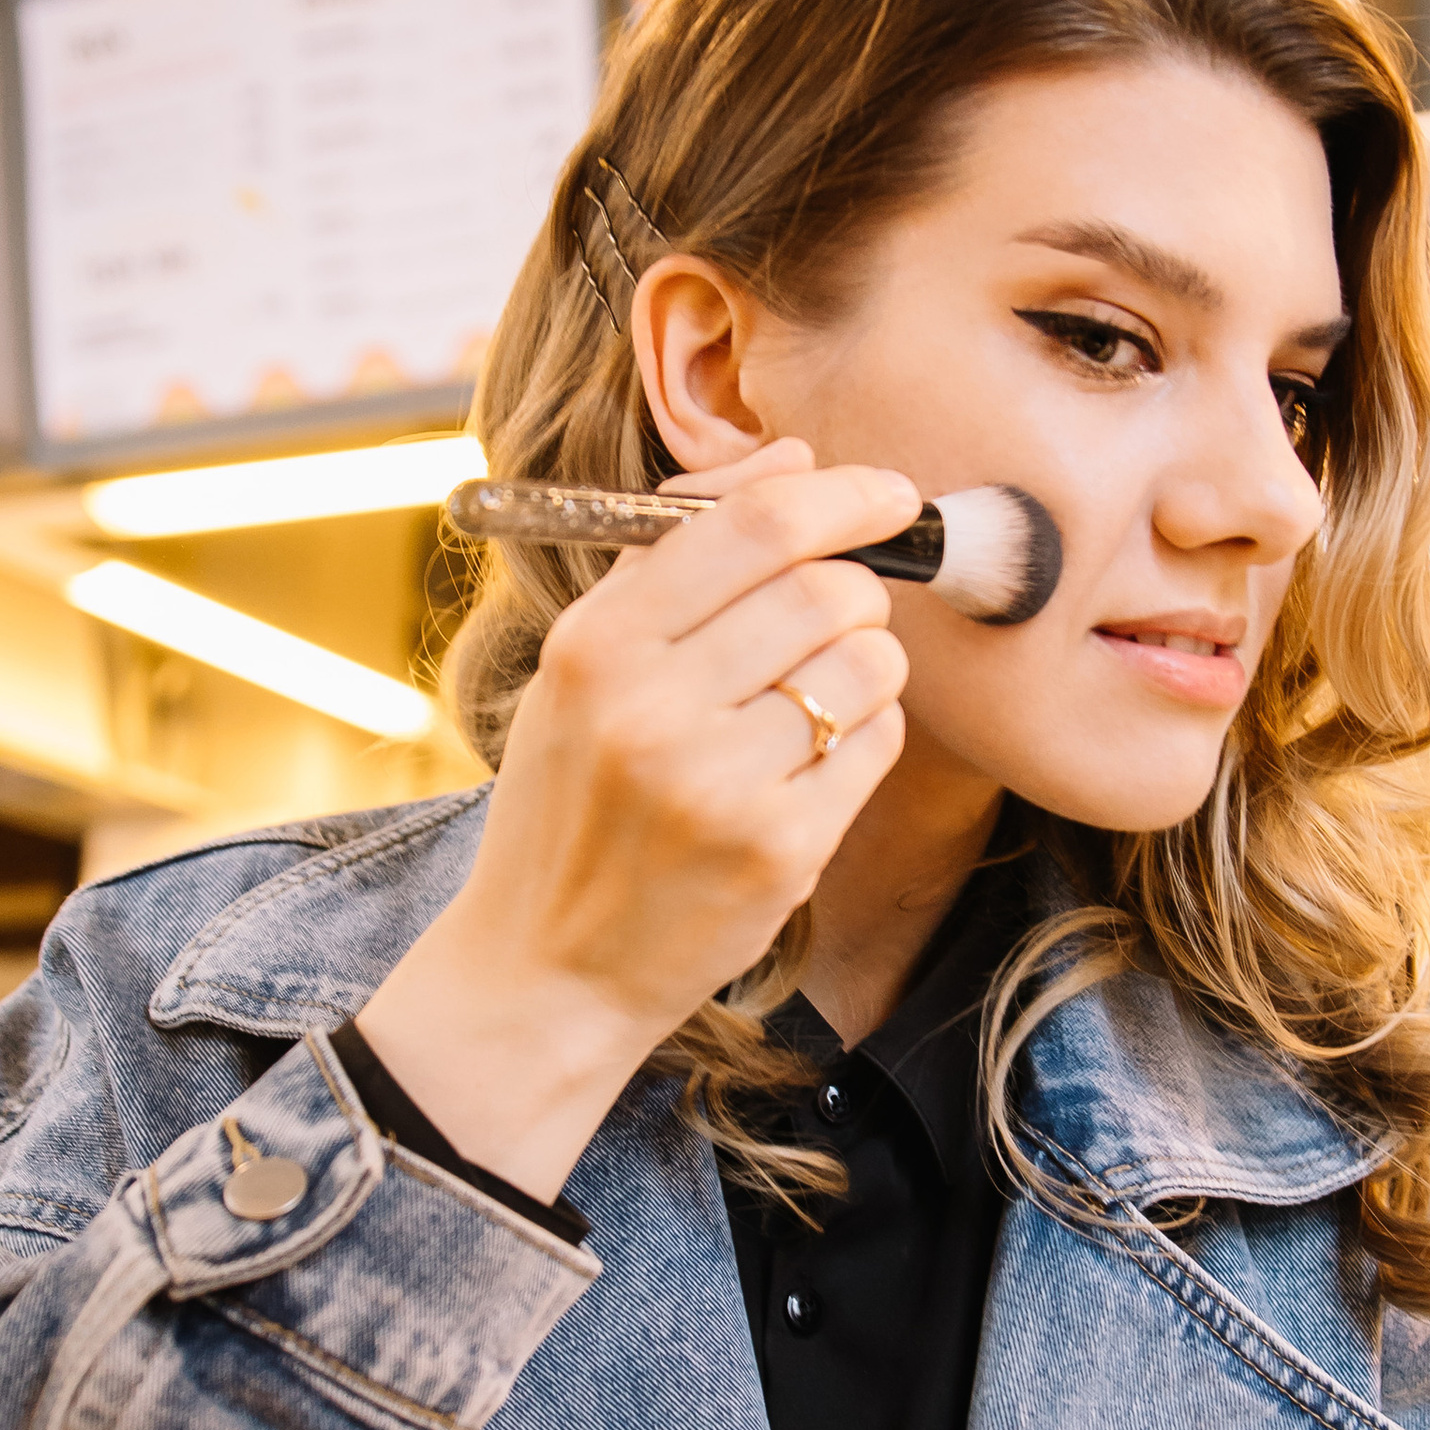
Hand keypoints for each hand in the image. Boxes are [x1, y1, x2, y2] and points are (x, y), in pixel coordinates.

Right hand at [355, 441, 918, 1201]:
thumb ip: (675, 556)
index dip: (843, 493)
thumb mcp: (581, 669)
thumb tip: (790, 459)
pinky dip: (864, 739)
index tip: (885, 492)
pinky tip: (809, 767)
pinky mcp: (778, 850)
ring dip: (864, 669)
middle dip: (857, 591)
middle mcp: (652, 708)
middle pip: (828, 589)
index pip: (753, 524)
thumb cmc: (570, 804)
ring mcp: (719, 784)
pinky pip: (877, 744)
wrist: (545, 970)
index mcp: (597, 646)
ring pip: (868, 663)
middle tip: (834, 622)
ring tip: (807, 707)